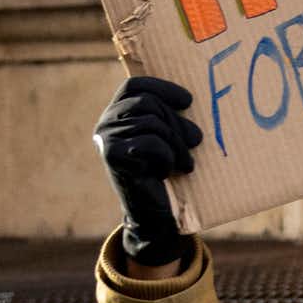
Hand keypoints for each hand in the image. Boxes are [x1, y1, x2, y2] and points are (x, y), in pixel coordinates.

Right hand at [94, 76, 202, 276]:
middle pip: (148, 103)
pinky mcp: (112, 155)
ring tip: (183, 162)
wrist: (154, 217)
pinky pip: (150, 142)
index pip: (134, 85)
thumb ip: (166, 117)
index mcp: (116, 115)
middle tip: (198, 140)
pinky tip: (164, 172)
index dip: (162, 88)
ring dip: (176, 145)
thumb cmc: (164, 175)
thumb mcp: (166, 139)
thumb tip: (189, 100)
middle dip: (177, 122)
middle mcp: (105, 124)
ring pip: (152, 122)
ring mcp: (105, 139)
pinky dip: (166, 157)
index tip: (188, 101)